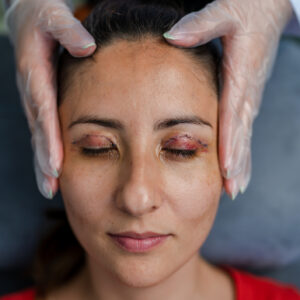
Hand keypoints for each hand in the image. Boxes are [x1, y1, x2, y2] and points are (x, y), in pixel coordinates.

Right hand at [5, 0, 95, 197]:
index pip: (43, 111)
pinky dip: (47, 151)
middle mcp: (33, 91)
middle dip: (43, 161)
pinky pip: (44, 130)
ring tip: (50, 188)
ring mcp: (36, 99)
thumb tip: (87, 47)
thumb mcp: (54, 15)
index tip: (55, 164)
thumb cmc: (44, 16)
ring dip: (43, 163)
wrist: (29, 17)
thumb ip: (68, 30)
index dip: (48, 139)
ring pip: (39, 135)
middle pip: (38, 132)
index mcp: (35, 73)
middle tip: (51, 188)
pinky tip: (55, 168)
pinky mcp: (41, 102)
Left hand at [164, 0, 292, 198]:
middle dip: (237, 163)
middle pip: (242, 133)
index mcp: (241, 74)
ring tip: (234, 189)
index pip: (233, 113)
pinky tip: (237, 167)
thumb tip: (171, 35)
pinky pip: (243, 129)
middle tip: (230, 190)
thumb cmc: (247, 9)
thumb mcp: (224, 11)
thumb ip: (200, 24)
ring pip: (245, 136)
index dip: (231, 141)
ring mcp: (249, 97)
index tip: (225, 167)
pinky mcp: (247, 97)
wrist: (269, 7)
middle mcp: (247, 91)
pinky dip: (241, 151)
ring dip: (241, 164)